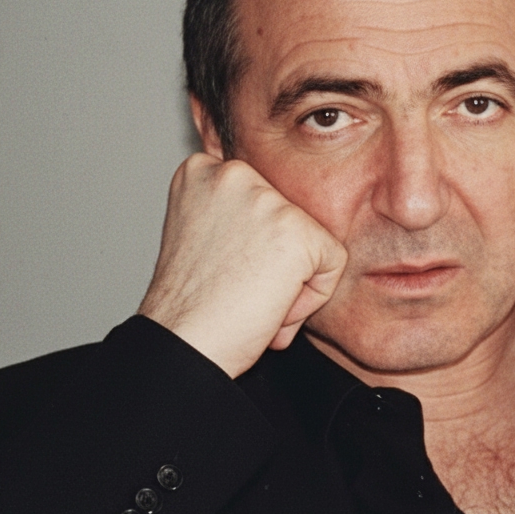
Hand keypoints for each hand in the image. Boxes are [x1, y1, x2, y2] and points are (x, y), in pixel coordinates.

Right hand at [138, 154, 347, 377]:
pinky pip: (332, 265)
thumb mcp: (203, 237)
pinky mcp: (297, 231)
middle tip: (236, 288)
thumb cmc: (189, 306)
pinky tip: (269, 306)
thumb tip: (276, 223)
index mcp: (204, 171)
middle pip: (289, 220)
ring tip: (249, 298)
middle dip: (272, 262)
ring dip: (290, 282)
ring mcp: (267, 199)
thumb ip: (237, 217)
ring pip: (311, 243)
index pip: (262, 202)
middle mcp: (235, 173)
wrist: (182, 342)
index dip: (248, 246)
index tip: (221, 269)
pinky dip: (310, 299)